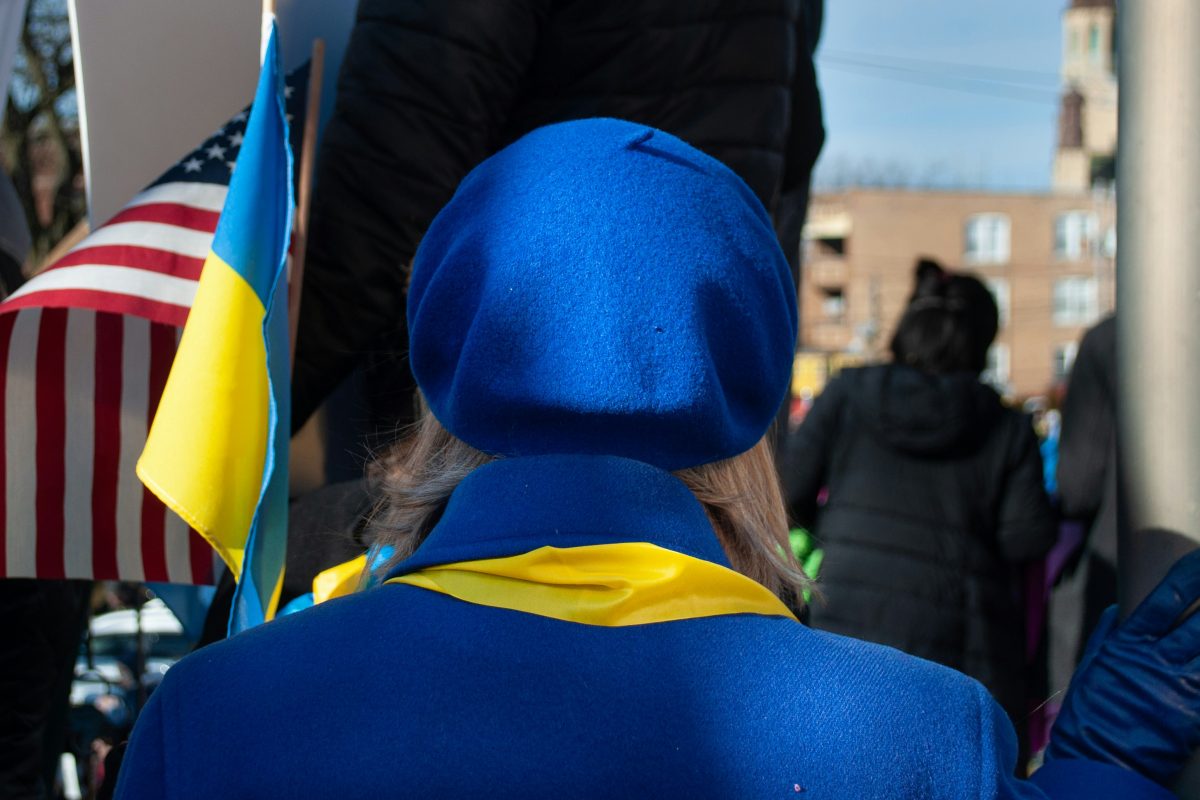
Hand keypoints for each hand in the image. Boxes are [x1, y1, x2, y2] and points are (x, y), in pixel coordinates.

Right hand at [1046, 548, 1199, 784]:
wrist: (1097, 760)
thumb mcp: (1091, 667)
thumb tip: (1121, 610)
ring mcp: (1178, 688)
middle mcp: (1156, 661)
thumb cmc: (1089, 714)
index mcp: (1128, 645)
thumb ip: (1108, 635)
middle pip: (1199, 622)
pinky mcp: (1192, 716)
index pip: (1165, 600)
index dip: (1188, 577)